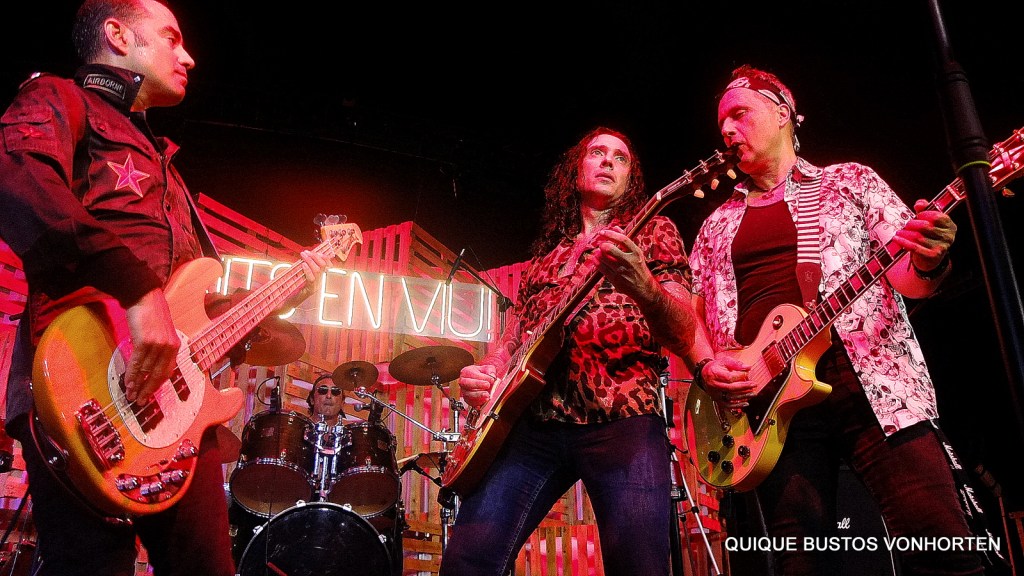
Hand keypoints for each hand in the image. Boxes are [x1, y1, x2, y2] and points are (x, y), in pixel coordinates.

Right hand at [124, 289, 179, 403]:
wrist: (144, 298)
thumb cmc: (151, 315)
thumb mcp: (162, 334)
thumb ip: (160, 350)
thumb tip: (149, 368)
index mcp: (175, 346)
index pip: (168, 371)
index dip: (157, 384)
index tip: (150, 394)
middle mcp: (169, 347)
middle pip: (159, 375)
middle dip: (149, 390)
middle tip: (141, 401)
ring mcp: (157, 345)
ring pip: (146, 371)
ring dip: (137, 385)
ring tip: (130, 394)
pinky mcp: (144, 342)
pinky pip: (137, 363)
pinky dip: (132, 375)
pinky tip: (128, 383)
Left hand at [283, 249, 332, 309]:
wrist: (288, 303)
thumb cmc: (293, 289)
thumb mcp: (300, 276)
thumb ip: (304, 268)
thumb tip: (305, 256)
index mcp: (319, 278)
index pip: (327, 266)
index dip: (325, 258)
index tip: (318, 251)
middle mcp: (319, 282)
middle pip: (323, 266)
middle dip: (315, 257)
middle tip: (307, 252)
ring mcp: (315, 286)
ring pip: (317, 271)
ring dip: (310, 261)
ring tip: (303, 255)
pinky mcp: (309, 290)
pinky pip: (311, 279)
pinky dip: (307, 270)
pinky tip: (303, 264)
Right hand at [459, 363, 496, 407]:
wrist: (477, 380)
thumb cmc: (481, 373)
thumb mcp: (487, 368)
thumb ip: (490, 370)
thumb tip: (492, 376)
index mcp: (466, 372)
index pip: (472, 374)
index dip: (482, 377)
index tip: (491, 379)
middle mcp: (463, 382)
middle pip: (467, 383)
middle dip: (478, 384)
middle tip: (487, 385)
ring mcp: (464, 391)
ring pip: (468, 394)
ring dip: (478, 395)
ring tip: (487, 395)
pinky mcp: (467, 399)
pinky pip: (470, 402)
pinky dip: (477, 403)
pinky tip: (483, 402)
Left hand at [592, 228, 657, 300]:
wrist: (644, 288)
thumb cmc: (638, 267)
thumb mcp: (636, 253)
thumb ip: (625, 240)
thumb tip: (615, 227)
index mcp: (636, 253)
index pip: (623, 239)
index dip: (610, 234)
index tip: (602, 232)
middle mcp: (630, 261)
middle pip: (610, 249)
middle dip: (602, 245)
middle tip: (601, 245)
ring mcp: (622, 271)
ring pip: (604, 259)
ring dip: (598, 254)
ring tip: (597, 252)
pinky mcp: (616, 280)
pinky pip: (602, 269)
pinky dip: (596, 262)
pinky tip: (595, 259)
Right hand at [700, 354, 756, 409]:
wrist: (705, 374)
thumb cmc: (716, 367)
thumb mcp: (724, 361)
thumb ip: (736, 364)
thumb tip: (748, 367)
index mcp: (714, 374)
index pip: (728, 377)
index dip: (739, 376)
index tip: (747, 374)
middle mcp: (714, 385)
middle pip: (730, 388)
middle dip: (743, 387)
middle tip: (753, 385)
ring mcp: (715, 394)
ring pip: (730, 397)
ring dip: (743, 396)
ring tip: (752, 394)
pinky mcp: (717, 400)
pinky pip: (727, 405)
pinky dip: (737, 406)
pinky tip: (745, 404)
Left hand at [894, 199, 955, 271]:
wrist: (930, 259)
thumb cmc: (929, 237)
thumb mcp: (929, 221)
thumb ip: (925, 210)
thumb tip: (919, 204)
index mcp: (950, 226)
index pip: (937, 217)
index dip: (924, 215)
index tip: (917, 216)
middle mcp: (948, 236)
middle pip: (925, 226)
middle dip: (912, 224)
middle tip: (906, 225)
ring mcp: (941, 247)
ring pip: (918, 237)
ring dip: (905, 233)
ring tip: (899, 232)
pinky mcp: (932, 256)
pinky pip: (914, 247)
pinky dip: (903, 242)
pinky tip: (897, 238)